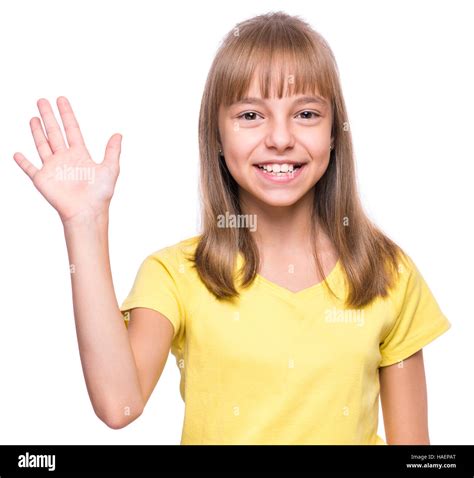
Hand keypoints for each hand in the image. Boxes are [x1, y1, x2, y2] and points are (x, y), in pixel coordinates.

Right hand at [13, 96, 121, 223]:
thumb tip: (119, 134)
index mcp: (80, 155)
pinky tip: (17, 154)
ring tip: (33, 117)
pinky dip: (23, 162)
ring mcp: (53, 168)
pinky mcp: (42, 179)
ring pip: (42, 145)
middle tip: (42, 100)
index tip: (61, 99)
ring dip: (37, 131)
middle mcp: (65, 159)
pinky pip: (30, 168)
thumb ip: (112, 151)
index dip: (67, 114)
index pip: (72, 129)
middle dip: (49, 116)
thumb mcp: (110, 169)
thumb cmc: (100, 194)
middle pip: (54, 132)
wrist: (87, 212)